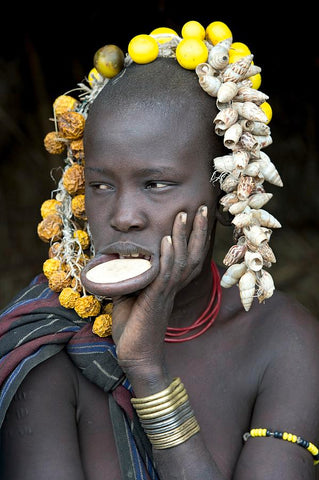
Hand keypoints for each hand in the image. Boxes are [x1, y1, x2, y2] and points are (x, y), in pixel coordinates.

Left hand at [111, 205, 208, 386]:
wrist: (136, 356)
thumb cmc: (133, 327)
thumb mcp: (132, 295)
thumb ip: (133, 276)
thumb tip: (121, 259)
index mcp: (170, 285)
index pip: (188, 256)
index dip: (194, 237)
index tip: (196, 216)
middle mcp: (173, 287)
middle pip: (193, 254)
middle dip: (197, 230)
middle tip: (200, 207)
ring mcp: (166, 293)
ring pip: (182, 260)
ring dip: (183, 236)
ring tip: (184, 214)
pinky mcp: (156, 300)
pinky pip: (165, 275)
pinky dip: (168, 256)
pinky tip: (168, 240)